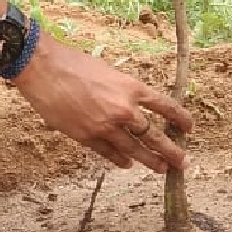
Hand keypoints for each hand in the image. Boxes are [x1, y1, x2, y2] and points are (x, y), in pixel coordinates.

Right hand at [13, 37, 194, 175]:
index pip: (165, 106)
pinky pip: (109, 153)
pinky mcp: (87, 137)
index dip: (180, 119)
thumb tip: (133, 105)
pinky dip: (120, 160)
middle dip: (172, 151)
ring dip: (150, 161)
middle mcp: (123, 110)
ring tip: (162, 169)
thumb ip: (123, 90)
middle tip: (184, 163)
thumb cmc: (73, 63)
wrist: (42, 68)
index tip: (189, 128)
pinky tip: (128, 164)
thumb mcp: (108, 71)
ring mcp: (105, 126)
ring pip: (135, 150)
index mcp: (131, 88)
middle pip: (155, 136)